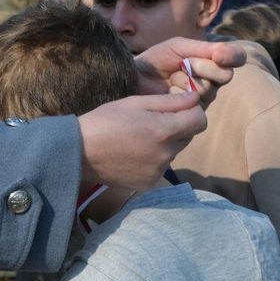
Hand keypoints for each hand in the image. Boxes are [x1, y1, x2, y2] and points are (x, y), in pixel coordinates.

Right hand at [78, 92, 205, 189]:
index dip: (191, 111)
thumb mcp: (135, 103)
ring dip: (164, 143)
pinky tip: (132, 153)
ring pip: (173, 151)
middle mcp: (166, 154)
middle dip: (176, 126)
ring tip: (137, 138)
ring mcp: (158, 171)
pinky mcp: (149, 183)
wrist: (79, 152)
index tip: (177, 108)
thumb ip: (169, 101)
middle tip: (150, 121)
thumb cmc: (104, 121)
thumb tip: (194, 98)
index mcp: (164, 130)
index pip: (200, 121)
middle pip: (188, 136)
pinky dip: (153, 159)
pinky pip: (160, 166)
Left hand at [134, 38, 244, 106]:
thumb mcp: (178, 47)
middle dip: (204, 67)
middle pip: (225, 74)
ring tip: (171, 78)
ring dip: (188, 80)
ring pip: (210, 89)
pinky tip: (169, 92)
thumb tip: (226, 53)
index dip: (233, 55)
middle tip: (184, 64)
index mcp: (211, 61)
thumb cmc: (156, 60)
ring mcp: (204, 97)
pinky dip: (180, 94)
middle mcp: (212, 80)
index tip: (219, 55)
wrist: (134, 78)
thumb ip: (202, 48)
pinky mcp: (192, 112)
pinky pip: (196, 103)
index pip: (236, 57)